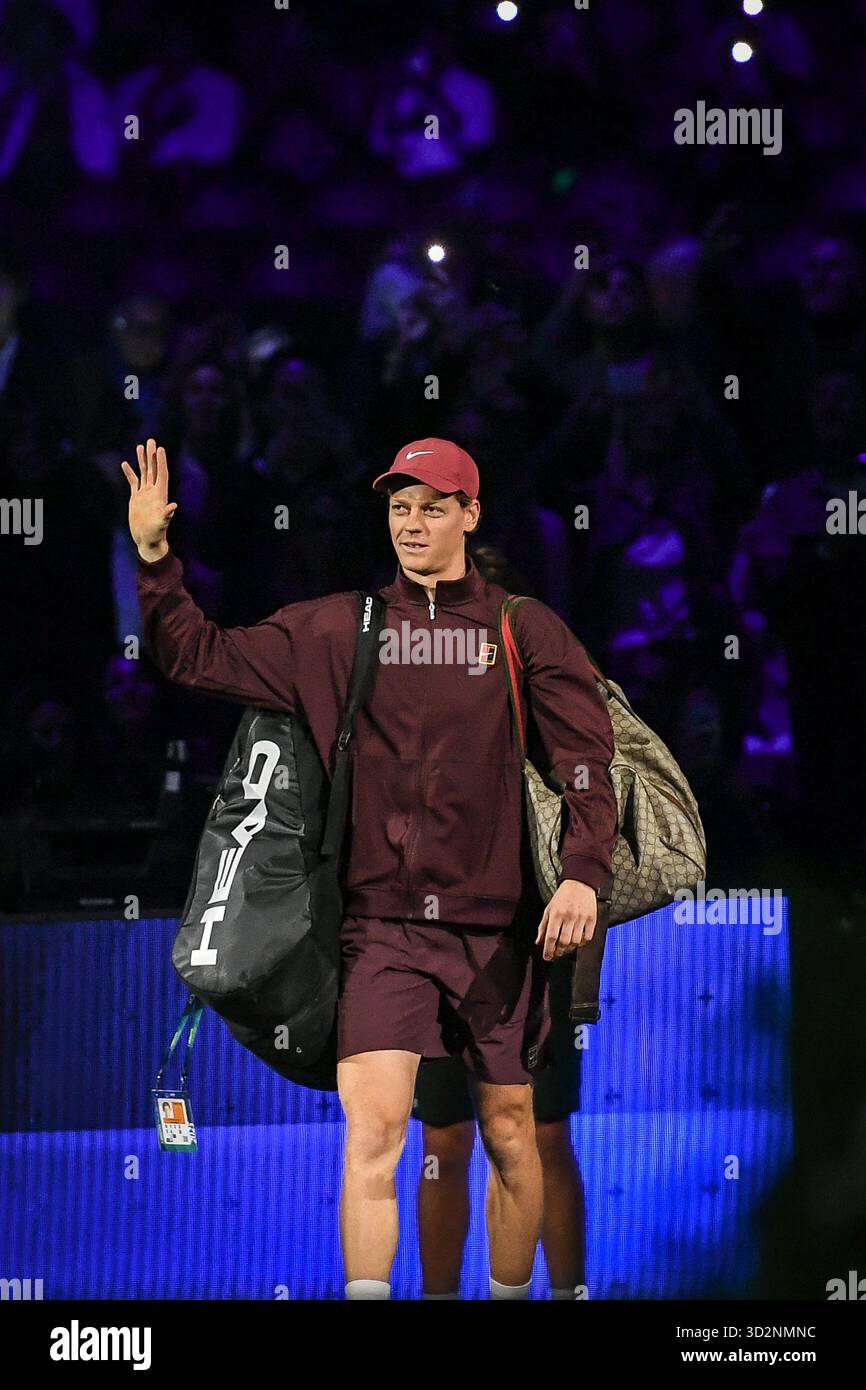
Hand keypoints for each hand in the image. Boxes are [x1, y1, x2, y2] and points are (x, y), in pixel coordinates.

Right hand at [121, 438, 177, 561]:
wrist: (147, 540)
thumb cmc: (156, 534)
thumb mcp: (161, 523)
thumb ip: (166, 515)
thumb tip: (173, 507)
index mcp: (160, 494)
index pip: (161, 473)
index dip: (161, 461)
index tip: (160, 448)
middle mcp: (153, 491)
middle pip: (153, 469)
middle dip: (152, 455)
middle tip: (151, 440)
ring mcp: (144, 494)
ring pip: (144, 472)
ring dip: (142, 460)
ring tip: (140, 446)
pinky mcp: (136, 498)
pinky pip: (133, 482)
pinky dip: (129, 473)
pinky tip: (126, 463)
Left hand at [536, 880, 597, 960]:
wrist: (579, 883)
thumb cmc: (562, 897)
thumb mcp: (549, 909)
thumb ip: (543, 926)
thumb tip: (539, 942)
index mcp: (556, 913)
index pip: (551, 936)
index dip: (548, 950)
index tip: (547, 957)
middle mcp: (569, 916)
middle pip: (564, 941)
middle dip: (559, 951)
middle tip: (556, 954)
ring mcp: (582, 918)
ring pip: (576, 941)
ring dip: (570, 949)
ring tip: (566, 948)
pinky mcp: (592, 918)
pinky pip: (587, 937)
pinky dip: (582, 943)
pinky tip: (577, 942)